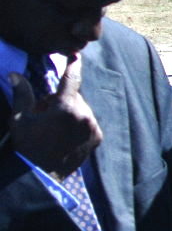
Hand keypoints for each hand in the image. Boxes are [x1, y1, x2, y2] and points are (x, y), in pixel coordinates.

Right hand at [9, 55, 101, 176]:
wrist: (42, 175)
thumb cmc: (27, 145)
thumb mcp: (20, 119)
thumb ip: (22, 94)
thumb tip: (14, 74)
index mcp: (66, 108)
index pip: (71, 79)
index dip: (73, 65)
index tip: (76, 55)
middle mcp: (84, 116)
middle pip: (74, 96)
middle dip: (59, 99)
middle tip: (43, 113)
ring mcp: (93, 128)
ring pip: (82, 109)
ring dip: (69, 111)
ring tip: (52, 126)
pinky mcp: (97, 138)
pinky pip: (88, 122)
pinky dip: (78, 122)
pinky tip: (63, 133)